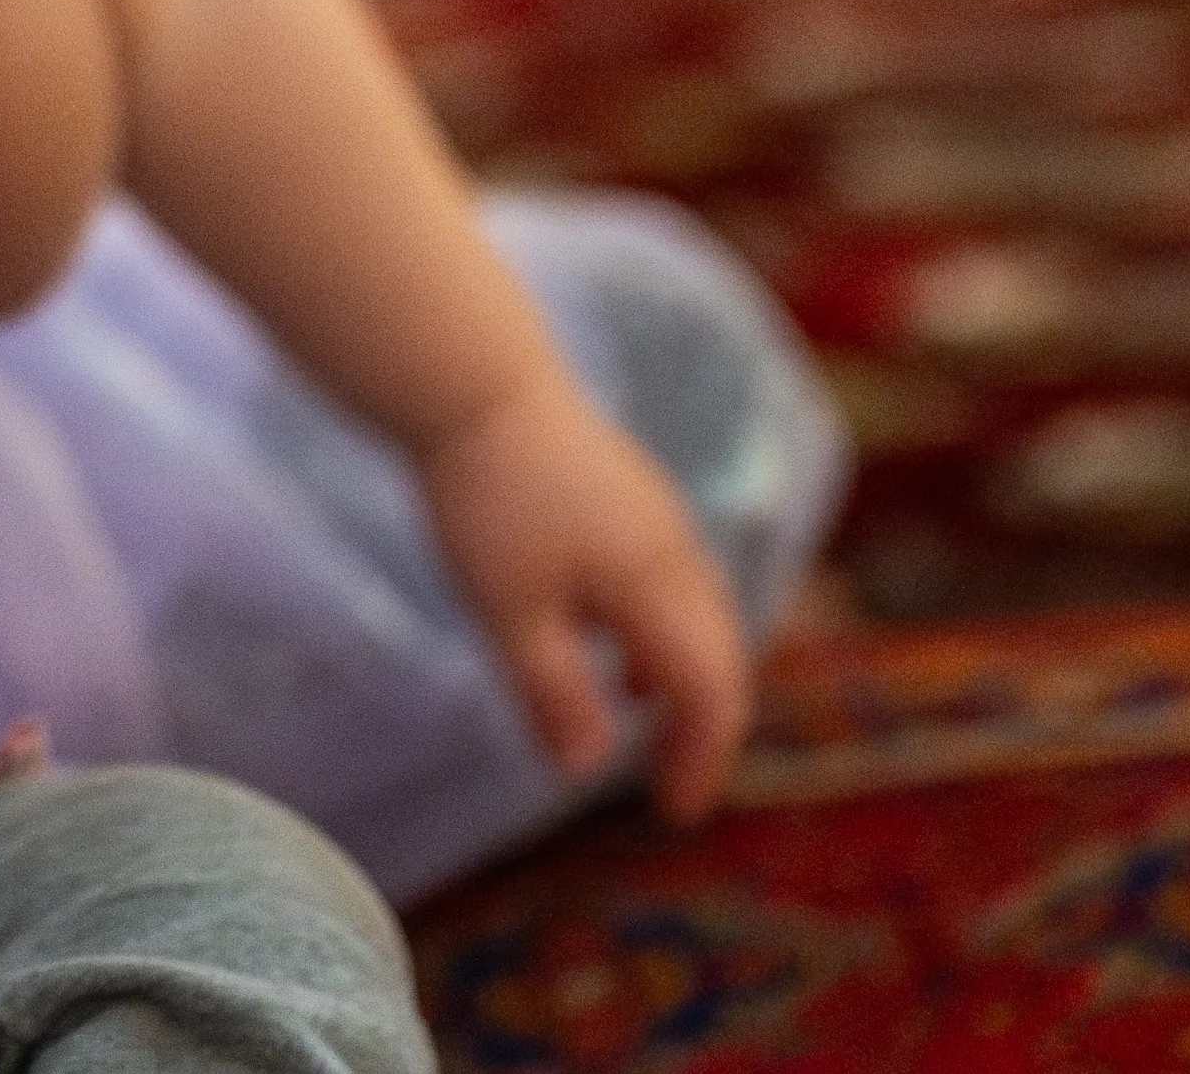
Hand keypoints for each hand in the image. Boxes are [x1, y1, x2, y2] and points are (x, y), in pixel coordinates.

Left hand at [412, 368, 749, 822]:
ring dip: (678, 671)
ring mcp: (654, 515)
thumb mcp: (507, 609)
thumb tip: (583, 771)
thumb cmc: (485, 495)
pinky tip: (605, 637)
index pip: (712, 693)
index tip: (673, 810)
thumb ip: (552, 691)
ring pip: (692, 613)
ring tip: (638, 710)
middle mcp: (675, 550)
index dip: (702, 759)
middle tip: (669, 778)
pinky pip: (663, 578)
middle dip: (702, 724)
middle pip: (718, 656)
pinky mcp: (625, 492)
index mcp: (658, 584)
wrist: (471, 380)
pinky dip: (652, 625)